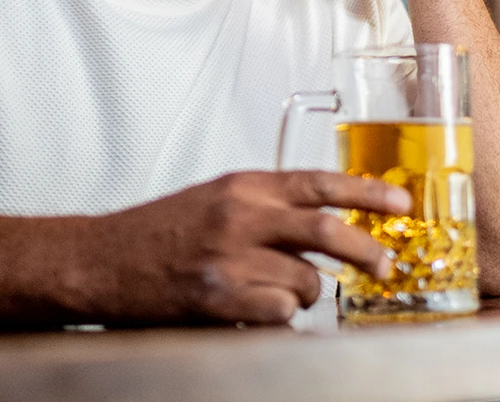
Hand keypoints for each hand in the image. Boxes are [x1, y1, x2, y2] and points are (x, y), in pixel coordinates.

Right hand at [79, 171, 409, 324]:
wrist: (99, 260)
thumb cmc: (157, 232)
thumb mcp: (217, 198)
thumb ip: (268, 204)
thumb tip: (328, 221)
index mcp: (244, 185)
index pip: (320, 182)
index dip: (368, 193)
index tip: (401, 205)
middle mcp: (241, 217)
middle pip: (328, 231)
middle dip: (367, 251)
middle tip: (384, 266)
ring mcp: (230, 259)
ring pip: (307, 281)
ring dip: (308, 294)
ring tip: (279, 292)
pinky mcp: (218, 299)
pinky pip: (280, 313)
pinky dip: (280, 317)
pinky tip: (256, 310)